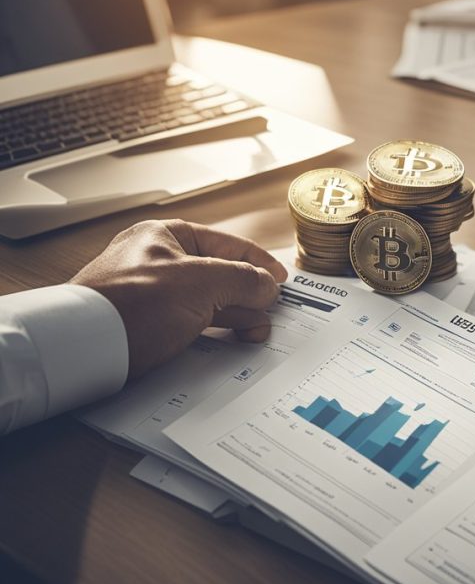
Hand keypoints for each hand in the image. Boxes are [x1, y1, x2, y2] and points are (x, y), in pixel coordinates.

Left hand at [70, 219, 286, 379]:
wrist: (84, 348)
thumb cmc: (131, 305)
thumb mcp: (201, 283)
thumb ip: (244, 279)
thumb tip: (268, 285)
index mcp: (166, 236)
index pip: (227, 243)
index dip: (259, 261)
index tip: (281, 280)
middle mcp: (158, 260)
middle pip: (220, 274)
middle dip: (250, 294)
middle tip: (271, 311)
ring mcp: (153, 294)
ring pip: (209, 302)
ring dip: (236, 316)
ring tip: (256, 331)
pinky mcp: (149, 324)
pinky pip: (193, 323)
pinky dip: (215, 331)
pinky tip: (231, 341)